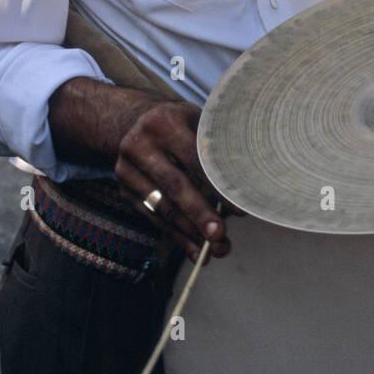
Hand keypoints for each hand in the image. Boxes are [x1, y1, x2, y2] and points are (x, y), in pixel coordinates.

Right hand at [114, 99, 238, 262]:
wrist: (140, 123)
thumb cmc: (182, 125)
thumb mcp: (198, 123)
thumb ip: (216, 148)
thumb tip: (247, 185)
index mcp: (164, 123)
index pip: (195, 160)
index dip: (218, 187)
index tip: (240, 209)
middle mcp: (139, 145)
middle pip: (175, 186)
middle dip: (199, 215)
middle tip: (220, 236)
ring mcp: (127, 170)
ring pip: (163, 208)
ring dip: (190, 233)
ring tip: (216, 249)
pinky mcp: (126, 191)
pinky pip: (155, 219)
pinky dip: (178, 237)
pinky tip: (197, 251)